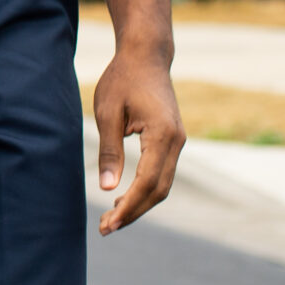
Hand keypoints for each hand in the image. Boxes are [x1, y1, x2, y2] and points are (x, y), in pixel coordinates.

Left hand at [91, 48, 183, 234]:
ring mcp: (178, 142)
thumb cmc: (122, 80)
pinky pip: (162, 173)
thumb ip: (109, 151)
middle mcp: (177, 143)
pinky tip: (123, 196)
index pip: (147, 182)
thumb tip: (108, 188)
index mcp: (163, 136)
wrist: (146, 56)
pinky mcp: (173, 140)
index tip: (109, 222)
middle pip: (159, 191)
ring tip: (112, 218)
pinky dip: (145, 189)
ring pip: (163, 185)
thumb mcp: (107, 113)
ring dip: (140, 204)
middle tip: (105, 228)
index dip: (129, 206)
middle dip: (134, 212)